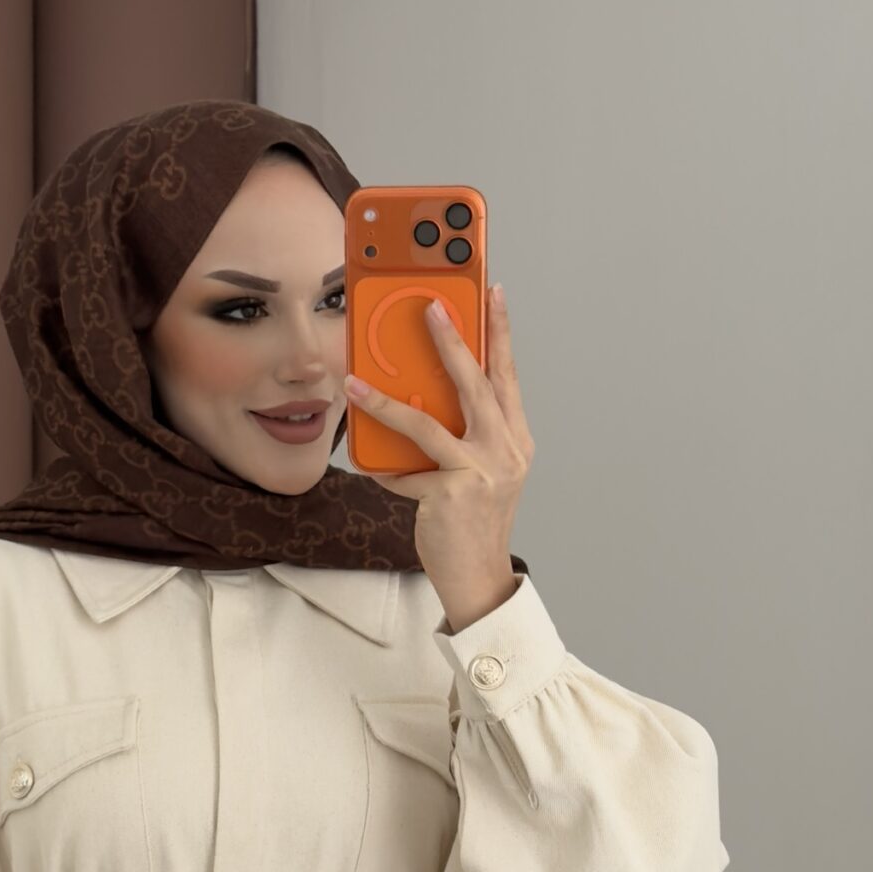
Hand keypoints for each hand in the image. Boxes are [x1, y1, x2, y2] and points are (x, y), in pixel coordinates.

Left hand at [346, 283, 535, 629]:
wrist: (479, 577)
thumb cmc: (475, 521)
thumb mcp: (482, 471)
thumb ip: (464, 434)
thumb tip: (421, 396)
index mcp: (516, 439)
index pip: (508, 375)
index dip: (501, 333)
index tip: (493, 294)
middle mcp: (506, 451)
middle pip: (477, 383)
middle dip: (452, 340)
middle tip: (432, 307)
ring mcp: (481, 473)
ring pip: (428, 424)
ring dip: (386, 402)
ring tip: (356, 381)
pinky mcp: (450, 496)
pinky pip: (405, 472)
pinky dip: (384, 469)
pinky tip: (366, 465)